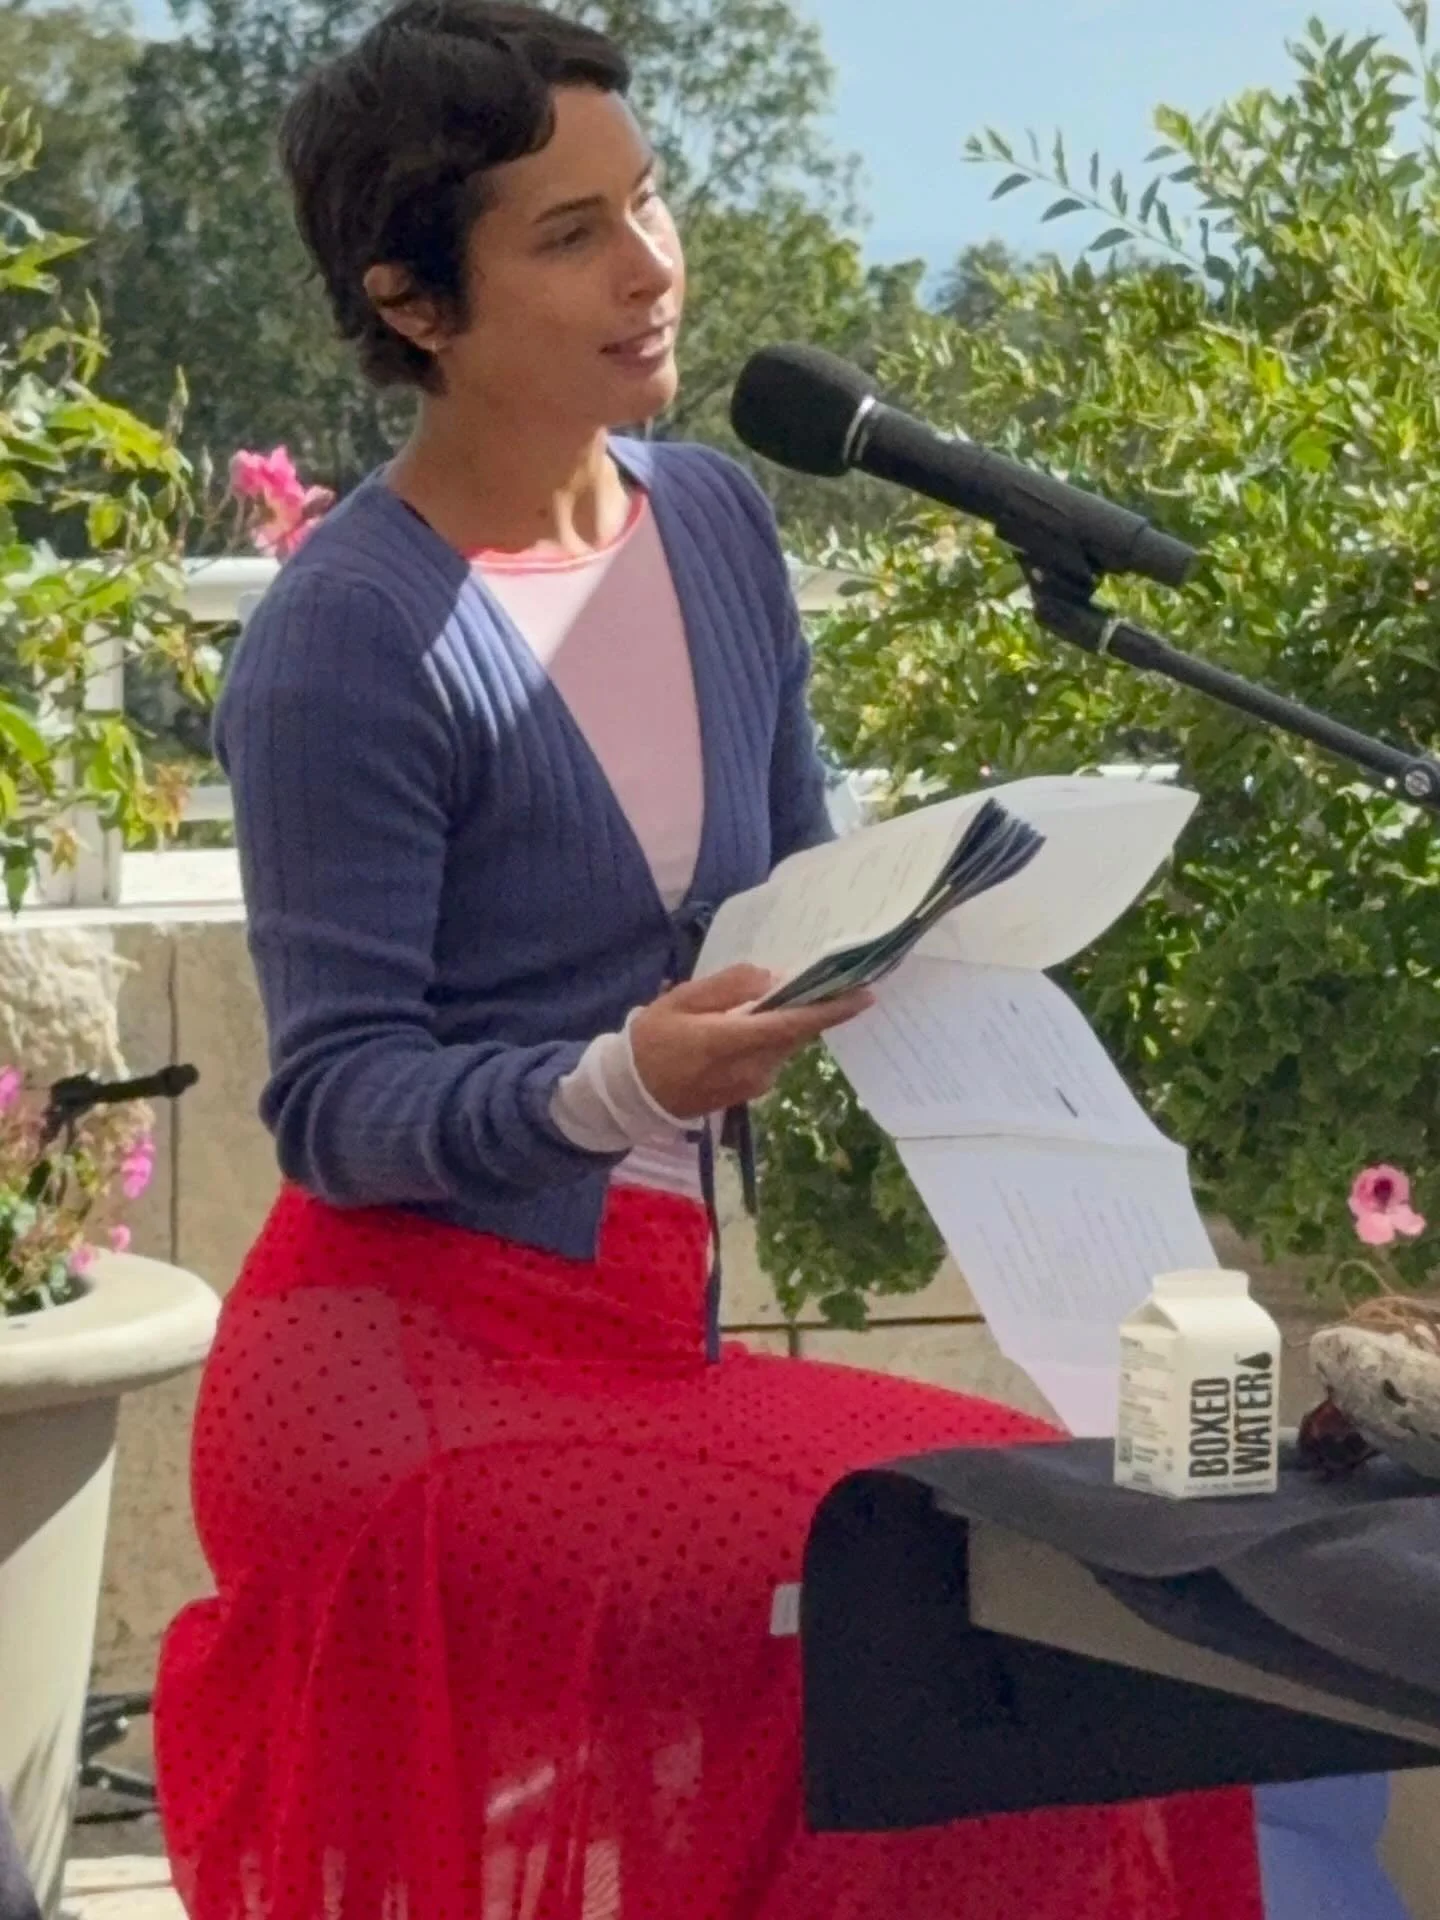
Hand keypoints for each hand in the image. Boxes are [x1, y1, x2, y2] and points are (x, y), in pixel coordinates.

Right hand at [629, 964, 872, 1120]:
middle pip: (796, 1033)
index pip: (794, 1024)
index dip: (832, 1011)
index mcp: (733, 1042)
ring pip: (784, 1045)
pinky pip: (771, 1057)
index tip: (866, 995)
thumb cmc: (651, 1041)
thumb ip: (727, 987)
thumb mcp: (681, 1000)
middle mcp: (752, 1068)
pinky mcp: (750, 1092)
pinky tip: (747, 1027)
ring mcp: (754, 1084)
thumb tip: (770, 979)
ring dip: (784, 1023)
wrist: (632, 1094)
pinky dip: (770, 1038)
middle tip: (819, 979)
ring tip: (762, 1002)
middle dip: (810, 1008)